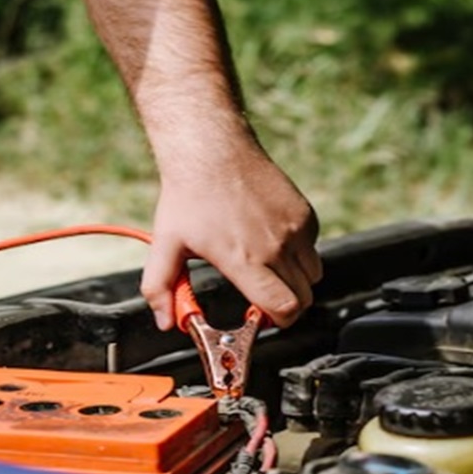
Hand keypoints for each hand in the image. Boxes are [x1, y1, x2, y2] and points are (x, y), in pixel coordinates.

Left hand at [141, 146, 322, 330]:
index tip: (260, 319)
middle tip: (261, 298)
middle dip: (285, 307)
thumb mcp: (164, 244)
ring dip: (295, 281)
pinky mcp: (305, 213)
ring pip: (312, 275)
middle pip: (302, 299)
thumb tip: (165, 321)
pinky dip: (299, 254)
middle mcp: (275, 246)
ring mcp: (294, 229)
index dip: (277, 322)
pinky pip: (312, 248)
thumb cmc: (188, 196)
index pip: (283, 309)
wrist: (212, 150)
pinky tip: (270, 240)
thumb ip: (159, 288)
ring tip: (266, 268)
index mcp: (243, 260)